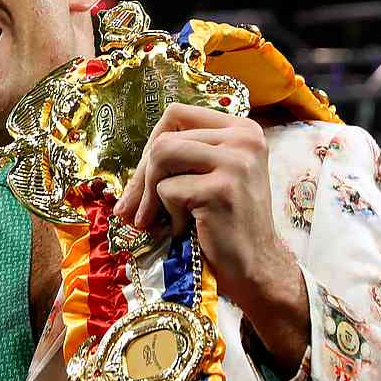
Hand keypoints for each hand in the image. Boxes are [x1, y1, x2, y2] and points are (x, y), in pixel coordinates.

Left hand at [111, 104, 307, 371]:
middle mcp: (245, 138)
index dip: (152, 142)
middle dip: (141, 177)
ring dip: (149, 194)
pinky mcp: (222, 189)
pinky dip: (166, 215)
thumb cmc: (225, 222)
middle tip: (133, 209)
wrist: (256, 266)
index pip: (177, 114)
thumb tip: (124, 167)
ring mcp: (236, 162)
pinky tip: (184, 229)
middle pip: (164, 138)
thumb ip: (179, 156)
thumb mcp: (209, 176)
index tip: (146, 175)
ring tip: (156, 218)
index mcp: (241, 128)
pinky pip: (168, 190)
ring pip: (161, 156)